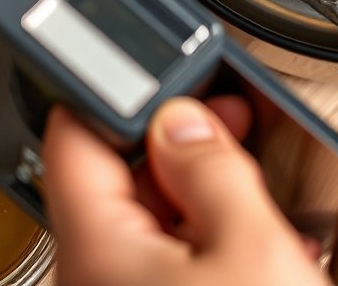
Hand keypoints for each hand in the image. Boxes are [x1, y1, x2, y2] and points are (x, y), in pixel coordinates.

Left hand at [43, 96, 327, 285]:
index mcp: (97, 249)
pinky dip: (213, 236)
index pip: (77, 136)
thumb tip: (185, 119)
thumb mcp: (249, 243)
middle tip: (231, 121)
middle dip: (179, 139)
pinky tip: (261, 239)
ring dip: (204, 190)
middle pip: (118, 176)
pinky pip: (172, 261)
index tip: (173, 72)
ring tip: (257, 183)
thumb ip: (213, 166)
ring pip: (151, 220)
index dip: (125, 90)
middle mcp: (95, 280)